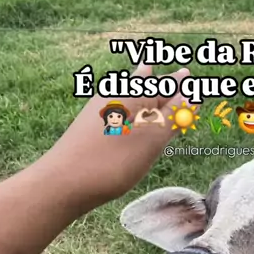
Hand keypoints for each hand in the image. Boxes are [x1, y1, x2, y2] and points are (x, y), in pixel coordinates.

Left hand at [47, 64, 194, 203]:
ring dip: (144, 91)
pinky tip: (123, 103)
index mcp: (134, 97)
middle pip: (148, 89)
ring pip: (130, 98)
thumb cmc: (112, 161)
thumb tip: (191, 94)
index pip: (166, 86)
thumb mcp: (150, 139)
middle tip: (181, 73)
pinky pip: (118, 110)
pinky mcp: (91, 129)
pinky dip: (128, 106)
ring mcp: (101, 112)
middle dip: (164, 84)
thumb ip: (172, 117)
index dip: (180, 83)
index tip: (190, 73)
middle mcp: (117, 98)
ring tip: (149, 70)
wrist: (62, 183)